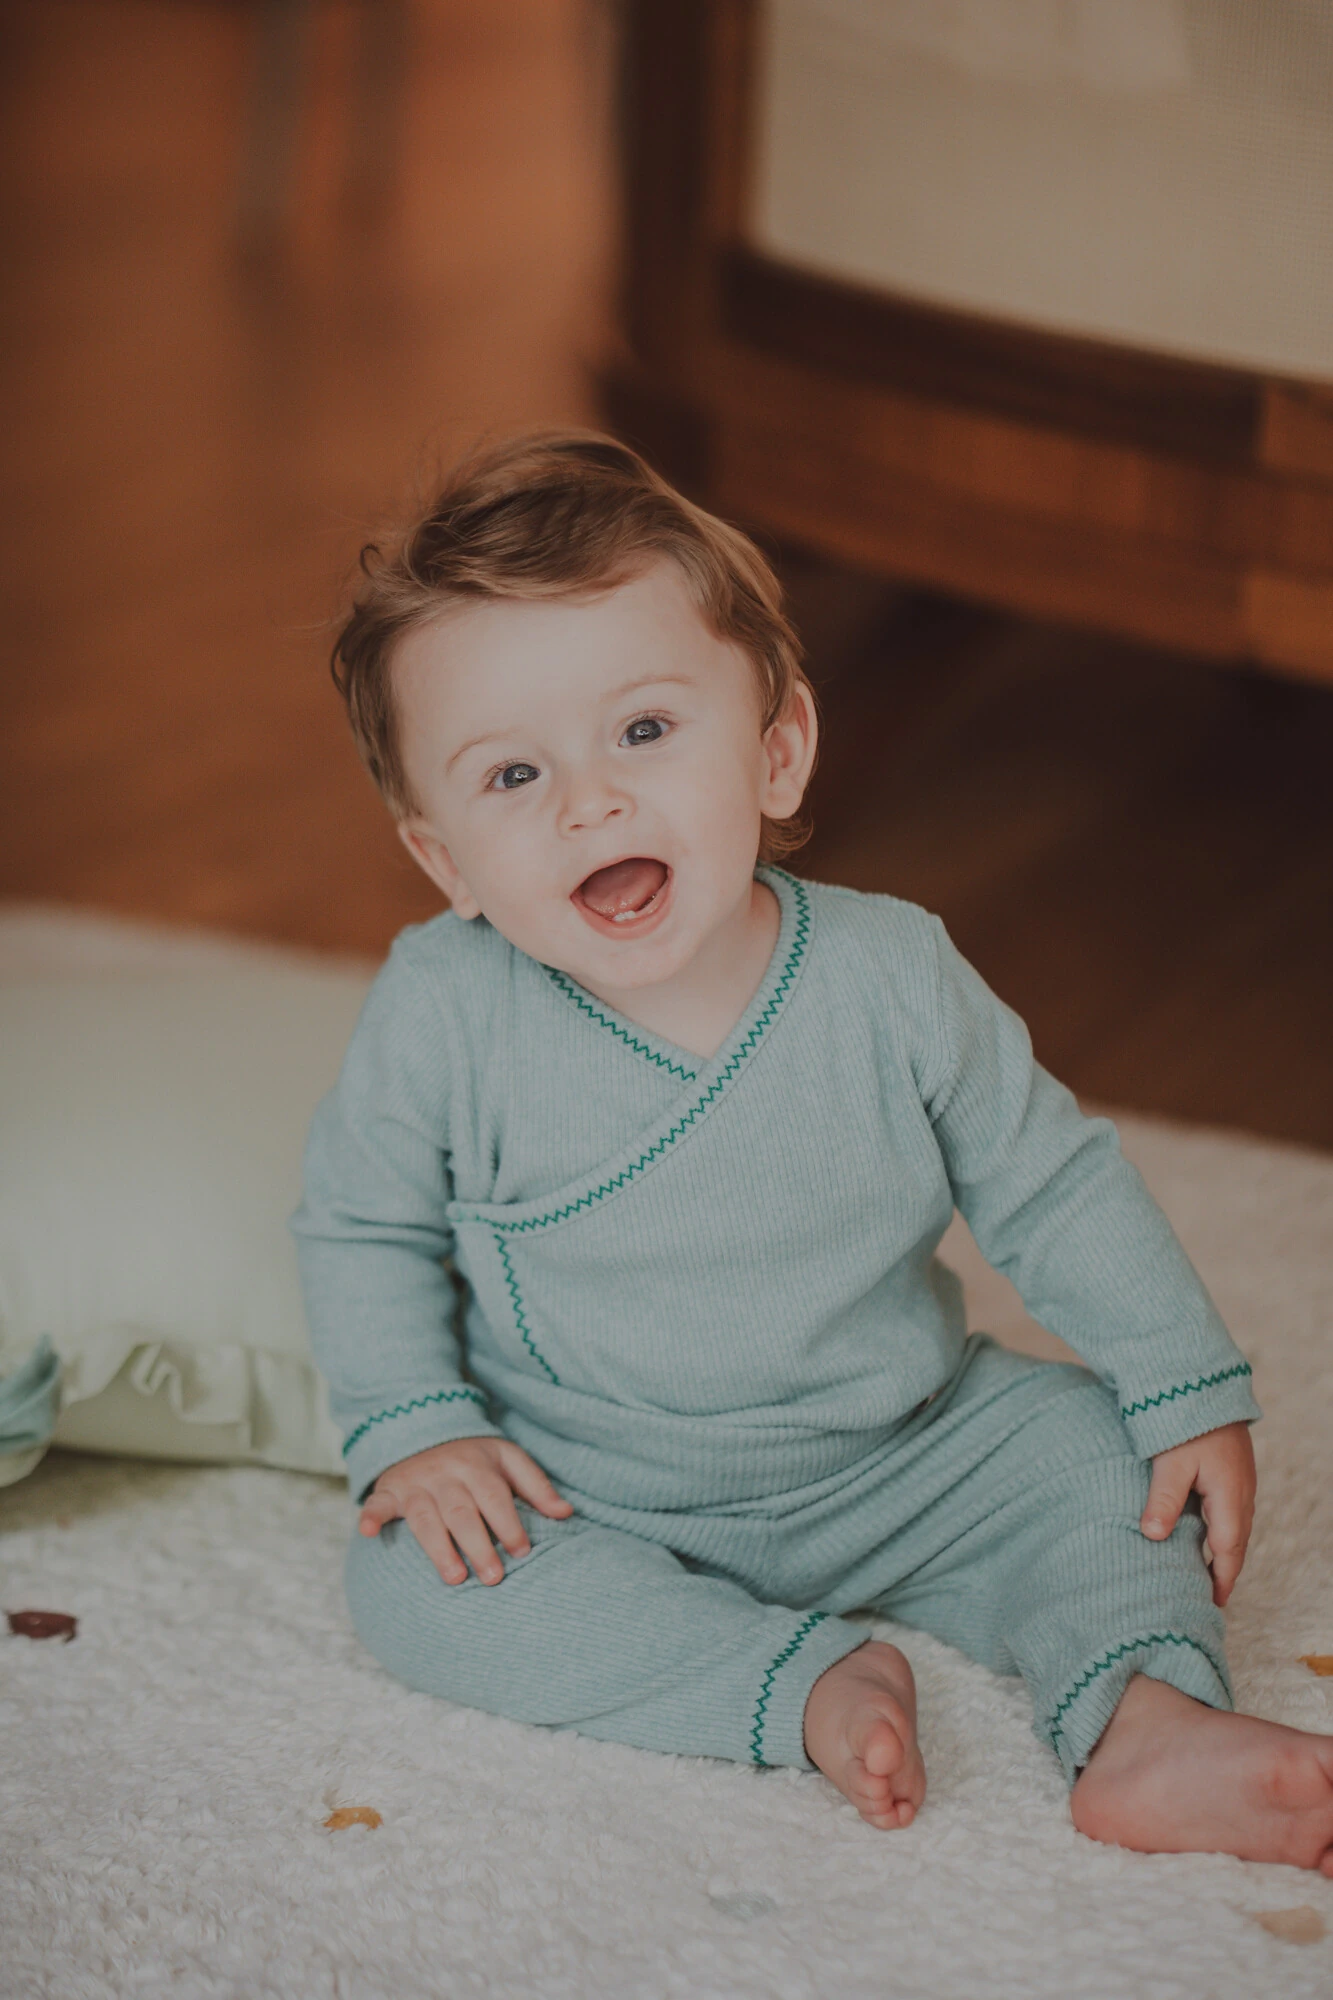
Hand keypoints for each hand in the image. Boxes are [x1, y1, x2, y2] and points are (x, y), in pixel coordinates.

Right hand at [359, 1435, 572, 1585]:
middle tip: (494, 1578)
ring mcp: (416, 1483)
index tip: (522, 1552)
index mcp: (478, 1466)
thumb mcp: (508, 1458)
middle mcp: (446, 1475)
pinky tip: (367, 1531)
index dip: (509, 1524)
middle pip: (463, 1513)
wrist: (424, 1427)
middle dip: (478, 1545)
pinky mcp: (390, 1490)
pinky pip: (378, 1502)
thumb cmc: (474, 1456)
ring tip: (454, 1578)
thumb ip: (536, 1486)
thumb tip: (566, 1513)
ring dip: (438, 1548)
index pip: (495, 1498)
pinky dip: (371, 1515)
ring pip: (426, 1518)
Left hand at [1140, 1421, 1255, 1606]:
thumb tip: (1152, 1537)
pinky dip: (1220, 1528)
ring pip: (1234, 1525)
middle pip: (1236, 1542)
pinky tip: (1203, 1531)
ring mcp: (1240, 1479)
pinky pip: (1230, 1508)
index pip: (1228, 1550)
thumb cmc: (1185, 1422)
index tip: (1214, 1603)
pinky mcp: (1232, 1469)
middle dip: (1225, 1569)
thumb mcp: (1170, 1463)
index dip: (1222, 1579)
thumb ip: (1163, 1500)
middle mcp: (1241, 1492)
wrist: (1201, 1384)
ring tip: (1205, 1570)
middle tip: (1210, 1595)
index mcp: (1229, 1496)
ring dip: (1223, 1549)